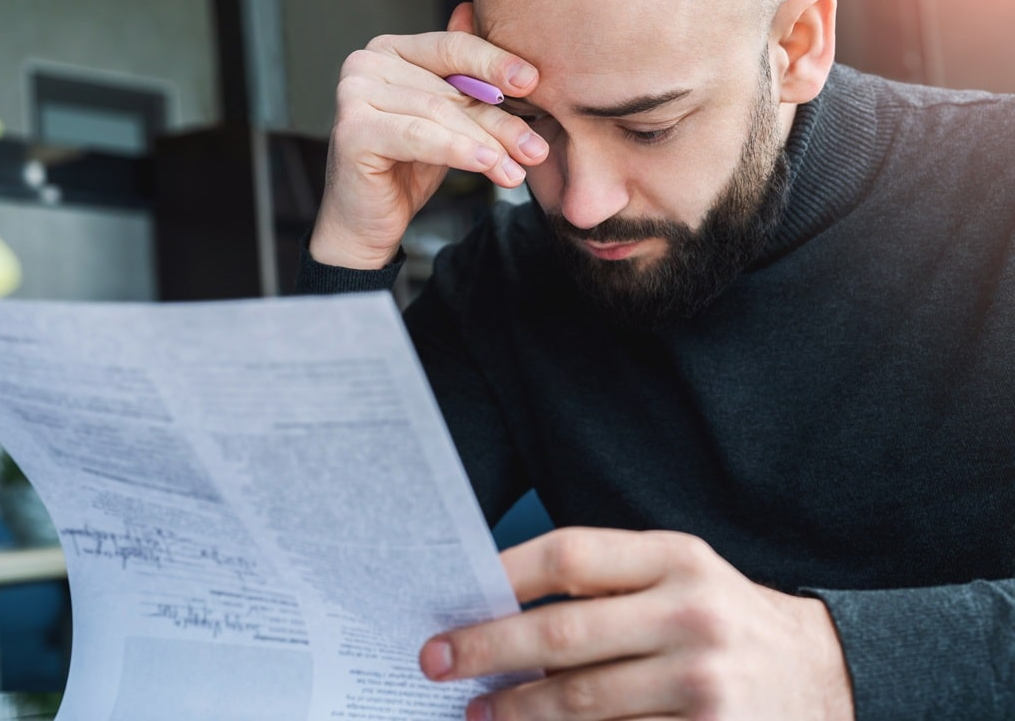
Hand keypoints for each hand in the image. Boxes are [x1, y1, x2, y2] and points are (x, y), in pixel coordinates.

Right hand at [309, 2, 547, 269]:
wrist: (365, 224)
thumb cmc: (405, 169)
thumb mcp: (444, 119)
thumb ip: (459, 75)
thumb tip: (476, 12)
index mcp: (389, 50)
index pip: (452, 47)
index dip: (495, 63)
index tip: (534, 83)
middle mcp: (365, 64)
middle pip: (450, 87)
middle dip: (498, 120)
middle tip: (536, 149)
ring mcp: (353, 95)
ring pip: (439, 113)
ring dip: (486, 141)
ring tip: (516, 168)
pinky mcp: (352, 131)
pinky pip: (419, 136)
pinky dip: (458, 150)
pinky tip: (489, 163)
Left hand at [420, 528, 854, 719]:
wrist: (828, 674)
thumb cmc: (727, 618)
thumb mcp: (682, 574)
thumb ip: (608, 582)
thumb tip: (503, 604)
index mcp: (677, 558)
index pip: (569, 556)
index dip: (503, 574)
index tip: (456, 593)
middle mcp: (691, 615)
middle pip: (561, 633)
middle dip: (486, 649)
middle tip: (435, 660)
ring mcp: (703, 683)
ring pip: (580, 702)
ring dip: (516, 710)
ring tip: (476, 711)